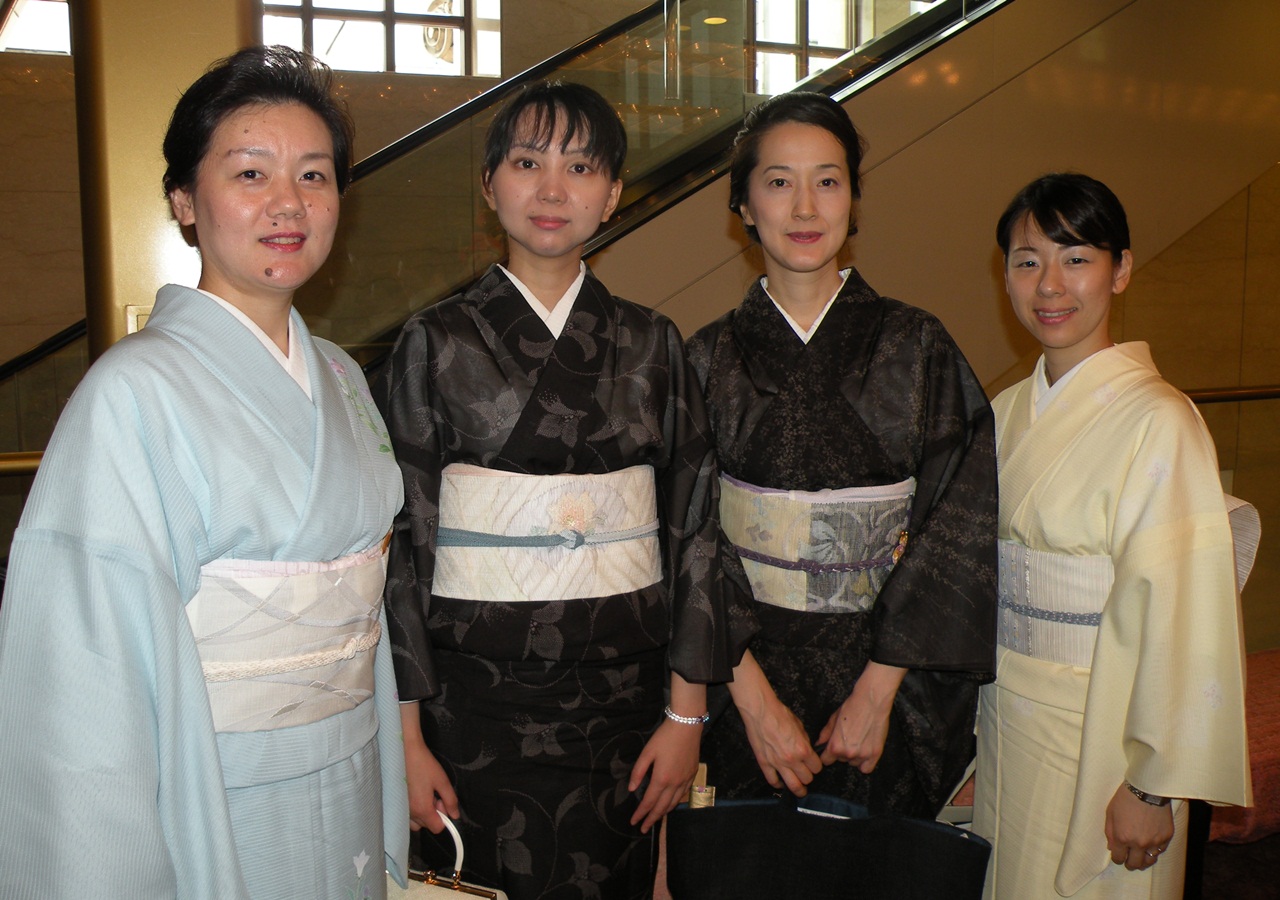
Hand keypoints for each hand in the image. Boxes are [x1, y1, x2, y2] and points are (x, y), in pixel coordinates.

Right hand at [401, 703, 459, 833]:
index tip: (442, 801)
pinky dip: (413, 810)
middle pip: (426, 826)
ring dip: (423, 813)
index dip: (444, 817)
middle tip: (434, 794)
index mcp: (422, 809)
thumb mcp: (442, 781)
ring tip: (424, 794)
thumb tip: (455, 815)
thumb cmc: (425, 765)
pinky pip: (407, 815)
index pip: (437, 828)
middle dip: (434, 814)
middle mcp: (410, 813)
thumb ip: (451, 800)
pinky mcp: (395, 803)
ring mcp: (401, 809)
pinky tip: (415, 794)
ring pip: (416, 822)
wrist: (404, 752)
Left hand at [628, 717, 700, 832]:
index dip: (640, 813)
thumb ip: (638, 771)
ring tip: (655, 819)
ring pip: (674, 803)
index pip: (649, 802)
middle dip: (651, 819)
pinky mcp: (692, 775)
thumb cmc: (664, 737)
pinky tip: (671, 804)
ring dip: (663, 813)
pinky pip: (683, 795)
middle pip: (662, 807)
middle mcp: (674, 784)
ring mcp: (685, 781)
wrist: (687, 726)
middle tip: (643, 828)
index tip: (633, 822)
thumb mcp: (647, 752)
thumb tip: (631, 788)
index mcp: (661, 779)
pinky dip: (675, 803)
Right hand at [738, 694, 821, 795]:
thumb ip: (805, 741)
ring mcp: (777, 763)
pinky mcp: (765, 763)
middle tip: (806, 774)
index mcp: (803, 750)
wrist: (761, 711)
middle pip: (807, 779)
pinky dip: (778, 784)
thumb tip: (807, 749)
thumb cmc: (780, 714)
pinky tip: (781, 783)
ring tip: (800, 790)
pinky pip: (773, 781)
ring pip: (793, 785)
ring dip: (798, 789)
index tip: (814, 766)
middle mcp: (792, 760)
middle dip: (808, 776)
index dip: (816, 766)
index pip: (817, 767)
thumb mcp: (800, 726)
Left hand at [817, 662, 905, 772]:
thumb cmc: (852, 706)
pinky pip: (867, 768)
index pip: (826, 760)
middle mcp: (848, 753)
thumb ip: (825, 734)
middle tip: (847, 739)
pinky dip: (865, 763)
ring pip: (853, 763)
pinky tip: (864, 752)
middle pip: (841, 760)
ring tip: (858, 741)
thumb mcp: (833, 718)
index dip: (827, 755)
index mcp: (835, 746)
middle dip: (842, 752)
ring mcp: (863, 755)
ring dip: (854, 756)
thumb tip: (819, 744)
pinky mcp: (876, 753)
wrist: (871, 700)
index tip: (830, 750)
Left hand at [1105, 783, 1174, 870]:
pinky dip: (1155, 850)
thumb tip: (1112, 847)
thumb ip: (1110, 833)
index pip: (1118, 858)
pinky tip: (1151, 845)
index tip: (1118, 855)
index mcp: (1122, 838)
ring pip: (1149, 861)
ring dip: (1143, 861)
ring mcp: (1154, 842)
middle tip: (1129, 860)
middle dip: (1129, 863)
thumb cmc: (1125, 799)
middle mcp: (1138, 843)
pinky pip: (1160, 851)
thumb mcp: (1110, 814)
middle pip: (1134, 864)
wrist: (1148, 789)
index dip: (1117, 858)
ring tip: (1141, 857)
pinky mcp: (1166, 837)